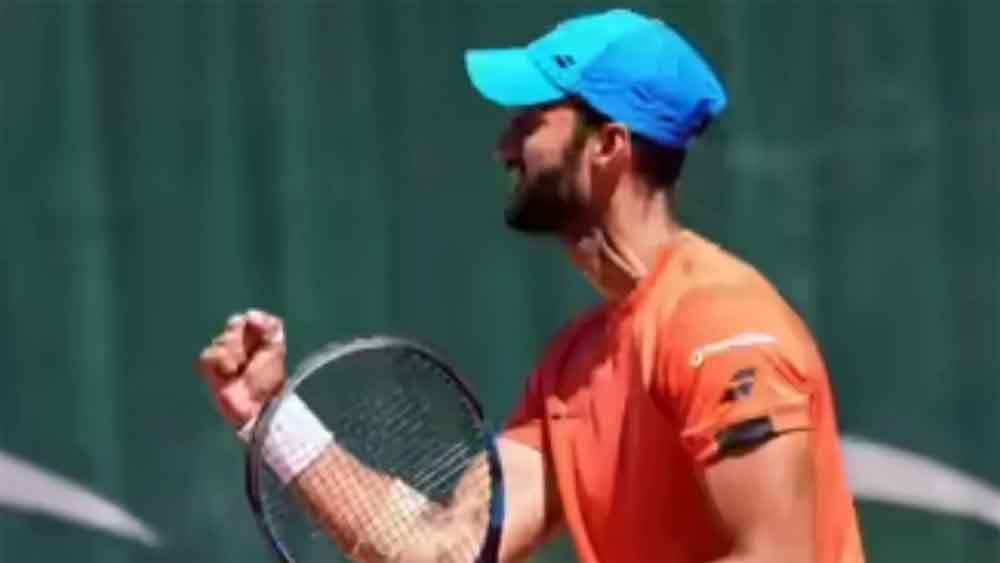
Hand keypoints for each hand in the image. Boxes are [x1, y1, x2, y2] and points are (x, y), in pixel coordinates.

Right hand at [197, 309, 286, 428]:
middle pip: (234, 324)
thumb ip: (270, 329)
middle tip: (250, 355)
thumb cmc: (269, 381)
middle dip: (243, 338)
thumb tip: (251, 313)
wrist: (257, 407)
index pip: (252, 317)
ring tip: (240, 368)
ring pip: (222, 339)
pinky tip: (229, 373)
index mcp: (258, 337)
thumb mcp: (276, 353)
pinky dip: (220, 362)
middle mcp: (240, 343)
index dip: (255, 321)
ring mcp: (224, 354)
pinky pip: (208, 354)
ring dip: (233, 353)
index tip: (259, 327)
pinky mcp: (210, 368)